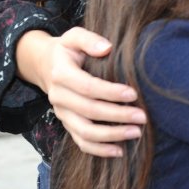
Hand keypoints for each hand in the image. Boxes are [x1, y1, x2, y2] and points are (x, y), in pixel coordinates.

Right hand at [17, 28, 146, 157]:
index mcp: (61, 74)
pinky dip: (98, 150)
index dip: (111, 92)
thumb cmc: (68, 49)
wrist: (46, 65)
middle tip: (143, 117)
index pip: (88, 87)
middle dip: (117, 116)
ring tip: (136, 133)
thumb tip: (107, 48)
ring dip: (111, 136)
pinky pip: (80, 142)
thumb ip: (90, 40)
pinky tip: (119, 151)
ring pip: (84, 132)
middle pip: (89, 111)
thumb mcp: (74, 36)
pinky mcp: (66, 124)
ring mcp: (61, 113)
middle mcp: (58, 97)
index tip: (133, 95)